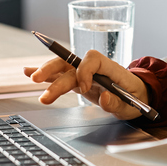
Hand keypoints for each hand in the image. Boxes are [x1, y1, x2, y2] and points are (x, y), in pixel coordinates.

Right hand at [24, 51, 149, 120]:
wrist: (138, 96)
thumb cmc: (136, 98)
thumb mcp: (131, 106)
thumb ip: (117, 102)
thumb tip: (104, 97)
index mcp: (111, 69)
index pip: (93, 59)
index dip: (85, 71)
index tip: (84, 88)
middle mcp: (95, 69)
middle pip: (72, 62)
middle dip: (54, 69)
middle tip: (39, 80)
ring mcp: (85, 74)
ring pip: (63, 68)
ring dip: (46, 72)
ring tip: (30, 76)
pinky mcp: (79, 82)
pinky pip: (61, 76)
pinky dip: (46, 75)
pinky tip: (29, 72)